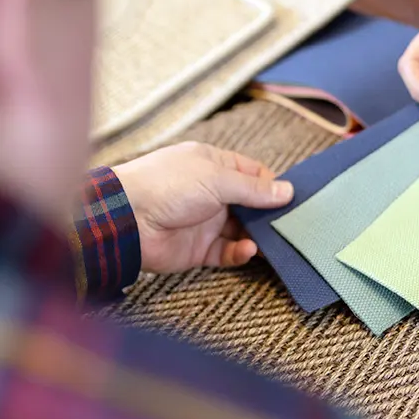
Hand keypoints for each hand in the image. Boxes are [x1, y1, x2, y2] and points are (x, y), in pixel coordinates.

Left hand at [113, 142, 293, 272]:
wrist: (126, 220)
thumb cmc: (167, 186)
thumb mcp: (217, 178)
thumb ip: (254, 188)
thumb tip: (287, 191)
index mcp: (213, 166)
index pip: (252, 174)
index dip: (272, 185)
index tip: (293, 198)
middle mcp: (211, 193)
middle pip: (251, 205)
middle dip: (270, 214)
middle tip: (292, 223)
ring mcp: (205, 221)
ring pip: (242, 230)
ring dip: (258, 235)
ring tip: (274, 241)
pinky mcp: (199, 249)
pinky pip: (228, 252)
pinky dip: (241, 252)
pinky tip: (249, 250)